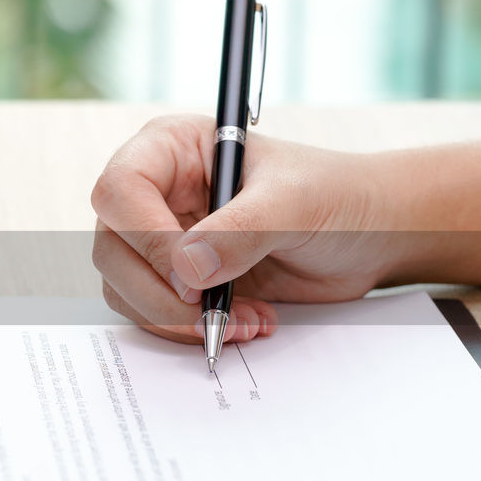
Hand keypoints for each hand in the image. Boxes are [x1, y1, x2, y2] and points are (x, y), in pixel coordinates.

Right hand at [91, 114, 396, 344]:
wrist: (369, 236)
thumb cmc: (337, 197)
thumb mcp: (296, 203)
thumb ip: (242, 230)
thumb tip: (188, 268)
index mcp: (173, 149)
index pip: (120, 189)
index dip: (145, 236)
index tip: (190, 273)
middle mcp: (156, 193)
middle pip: (111, 247)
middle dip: (158, 291)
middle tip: (208, 312)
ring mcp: (161, 240)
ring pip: (123, 287)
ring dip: (176, 318)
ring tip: (242, 320)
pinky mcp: (176, 282)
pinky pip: (152, 313)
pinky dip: (191, 330)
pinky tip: (245, 322)